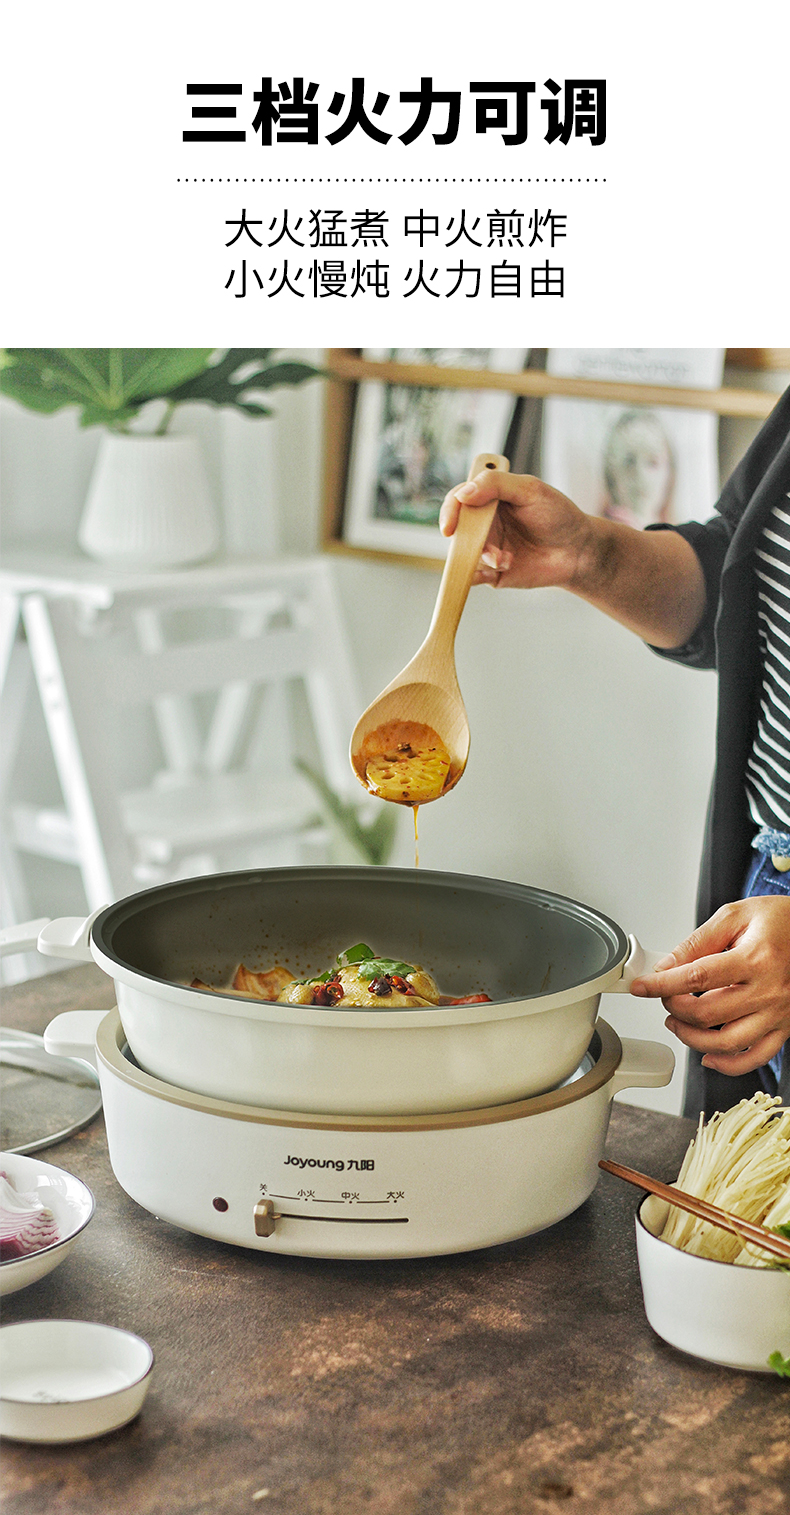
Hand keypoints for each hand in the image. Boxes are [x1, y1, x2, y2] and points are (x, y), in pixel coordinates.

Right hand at [438, 470, 594, 590]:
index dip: (450, 511)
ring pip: (464, 555)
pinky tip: (501, 569)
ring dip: (481, 558)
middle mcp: (485, 523)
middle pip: (459, 530)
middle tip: (488, 547)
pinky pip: (473, 576)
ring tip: (505, 560)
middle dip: (468, 540)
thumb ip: (495, 484)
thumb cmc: (558, 515)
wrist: (579, 550)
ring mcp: (488, 548)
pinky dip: (478, 575)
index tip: (450, 526)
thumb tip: (463, 494)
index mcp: (490, 499)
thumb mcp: (530, 489)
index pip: (459, 500)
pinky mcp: (494, 573)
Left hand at [630, 896, 789, 1075]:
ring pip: (726, 1043)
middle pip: (707, 1014)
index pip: (696, 978)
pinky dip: (727, 1064)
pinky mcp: (784, 1028)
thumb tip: (666, 967)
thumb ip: (697, 942)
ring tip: (677, 1022)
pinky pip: (755, 1058)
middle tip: (665, 997)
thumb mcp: (734, 916)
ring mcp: (778, 1014)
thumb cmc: (780, 921)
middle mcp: (769, 991)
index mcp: (756, 958)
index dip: (661, 984)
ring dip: (691, 1038)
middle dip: (674, 1008)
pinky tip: (707, 1054)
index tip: (641, 986)